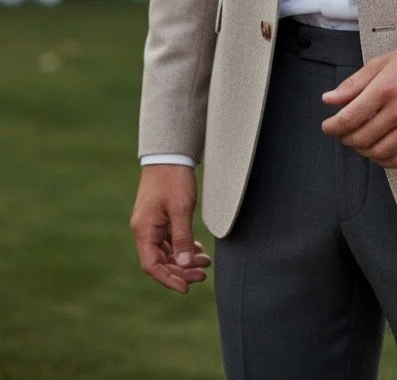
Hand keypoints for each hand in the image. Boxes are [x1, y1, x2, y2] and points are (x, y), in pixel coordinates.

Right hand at [130, 165, 210, 294]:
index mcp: (144, 230)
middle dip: (181, 271)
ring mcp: (151, 224)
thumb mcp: (181, 208)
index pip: (152, 265)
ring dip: (184, 259)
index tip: (186, 288)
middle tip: (203, 274)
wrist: (170, 154)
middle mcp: (144, 230)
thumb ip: (182, 237)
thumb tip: (183, 264)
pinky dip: (183, 247)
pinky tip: (198, 249)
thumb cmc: (174, 179)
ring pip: (166, 251)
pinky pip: (169, 240)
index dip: (168, 279)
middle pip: (160, 261)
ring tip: (205, 262)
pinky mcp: (160, 218)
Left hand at [321, 41, 396, 168]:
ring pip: (380, 152)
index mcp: (386, 87)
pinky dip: (387, 162)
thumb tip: (329, 99)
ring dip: (364, 151)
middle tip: (344, 133)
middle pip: (362, 137)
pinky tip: (381, 153)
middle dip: (346, 139)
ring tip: (361, 142)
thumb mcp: (382, 63)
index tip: (328, 127)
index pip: (350, 117)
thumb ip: (354, 83)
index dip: (333, 127)